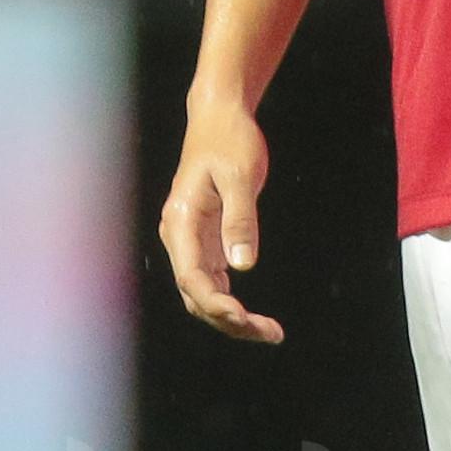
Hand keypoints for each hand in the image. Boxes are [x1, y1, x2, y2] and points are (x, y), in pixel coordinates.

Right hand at [160, 94, 283, 344]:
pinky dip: (231, 302)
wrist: (219, 117)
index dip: (216, 304)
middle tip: (270, 333)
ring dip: (231, 317)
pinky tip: (256, 316)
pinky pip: (212, 282)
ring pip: (203, 293)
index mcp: (181, 221)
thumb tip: (242, 267)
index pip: (191, 277)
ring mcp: (191, 240)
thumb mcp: (240, 177)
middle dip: (229, 320)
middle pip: (195, 294)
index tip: (245, 320)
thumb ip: (240, 221)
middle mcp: (179, 235)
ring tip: (269, 331)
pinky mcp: (205, 239)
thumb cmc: (229, 142)